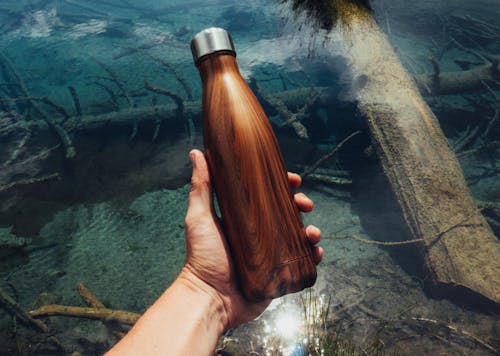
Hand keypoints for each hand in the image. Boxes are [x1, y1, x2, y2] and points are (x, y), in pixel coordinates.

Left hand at [179, 149, 322, 329]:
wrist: (210, 299)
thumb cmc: (201, 257)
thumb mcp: (200, 217)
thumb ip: (201, 187)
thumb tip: (197, 152)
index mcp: (243, 219)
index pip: (266, 196)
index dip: (282, 186)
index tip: (294, 179)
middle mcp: (258, 235)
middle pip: (286, 213)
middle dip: (300, 206)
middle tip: (306, 205)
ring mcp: (270, 255)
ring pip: (297, 237)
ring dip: (310, 231)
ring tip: (313, 233)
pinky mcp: (277, 275)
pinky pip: (300, 263)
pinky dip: (312, 257)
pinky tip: (316, 253)